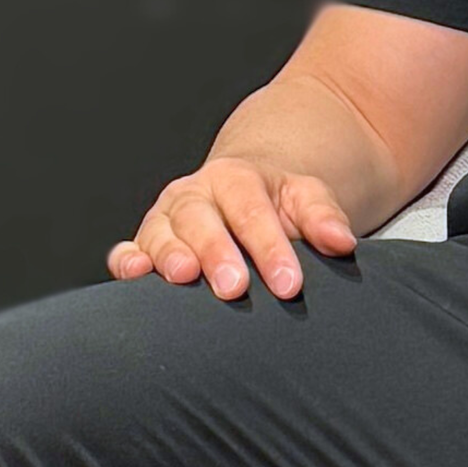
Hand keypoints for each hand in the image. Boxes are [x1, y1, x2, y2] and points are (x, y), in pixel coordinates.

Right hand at [108, 157, 359, 300]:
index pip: (251, 210)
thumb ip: (323, 216)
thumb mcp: (304, 198)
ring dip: (169, 256)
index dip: (269, 247)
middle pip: (200, 219)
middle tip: (235, 288)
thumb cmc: (276, 203)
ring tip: (183, 277)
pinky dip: (127, 261)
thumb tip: (340, 240)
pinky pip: (128, 250)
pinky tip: (133, 273)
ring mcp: (166, 219)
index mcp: (235, 178)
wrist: (245, 193)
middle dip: (216, 253)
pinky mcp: (146, 243)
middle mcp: (194, 195)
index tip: (289, 284)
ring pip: (161, 232)